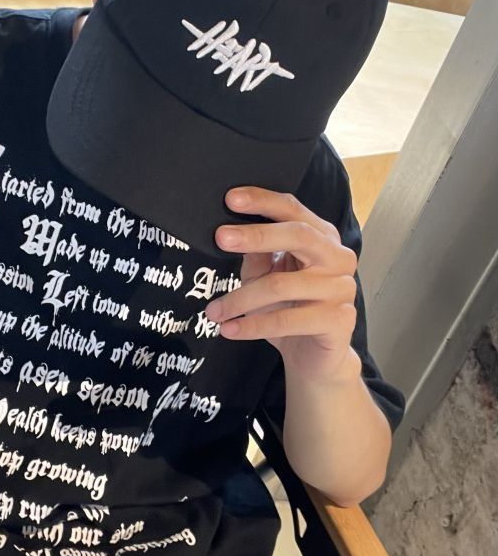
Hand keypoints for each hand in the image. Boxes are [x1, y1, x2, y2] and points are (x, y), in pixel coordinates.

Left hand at [204, 186, 358, 384]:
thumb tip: (231, 231)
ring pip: (282, 285)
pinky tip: (230, 330)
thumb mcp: (267, 276)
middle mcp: (338, 257)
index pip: (293, 210)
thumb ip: (257, 254)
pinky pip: (288, 321)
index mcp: (322, 238)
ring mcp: (342, 288)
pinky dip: (253, 326)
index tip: (231, 199)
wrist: (314, 357)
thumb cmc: (290, 309)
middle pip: (298, 236)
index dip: (263, 201)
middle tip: (220, 237)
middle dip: (256, 235)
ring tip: (213, 311)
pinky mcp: (338, 320)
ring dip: (241, 298)